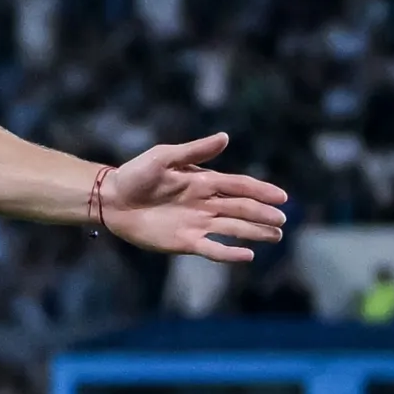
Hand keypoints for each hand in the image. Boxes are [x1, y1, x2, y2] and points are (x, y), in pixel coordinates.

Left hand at [101, 132, 289, 262]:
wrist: (110, 200)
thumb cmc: (135, 174)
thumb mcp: (163, 157)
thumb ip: (194, 151)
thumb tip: (225, 137)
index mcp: (203, 181)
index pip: (239, 186)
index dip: (261, 191)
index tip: (282, 197)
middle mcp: (205, 203)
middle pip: (241, 208)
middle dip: (263, 214)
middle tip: (283, 220)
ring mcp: (197, 223)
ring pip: (233, 228)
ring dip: (255, 232)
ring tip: (276, 236)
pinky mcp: (185, 241)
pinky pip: (212, 248)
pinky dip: (230, 253)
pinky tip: (248, 255)